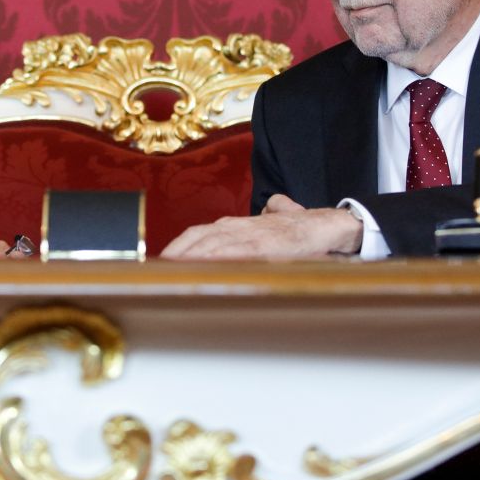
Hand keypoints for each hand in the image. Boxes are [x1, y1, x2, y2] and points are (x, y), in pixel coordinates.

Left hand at [160, 195, 361, 259]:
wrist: (326, 226)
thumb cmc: (299, 228)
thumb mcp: (275, 220)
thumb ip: (269, 213)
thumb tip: (271, 207)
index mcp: (236, 224)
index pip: (197, 232)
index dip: (177, 245)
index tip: (160, 260)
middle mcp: (238, 226)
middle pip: (197, 238)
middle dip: (174, 254)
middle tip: (153, 271)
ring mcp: (250, 235)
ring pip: (211, 244)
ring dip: (188, 258)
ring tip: (168, 272)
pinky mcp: (263, 246)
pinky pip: (234, 253)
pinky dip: (215, 260)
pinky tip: (202, 268)